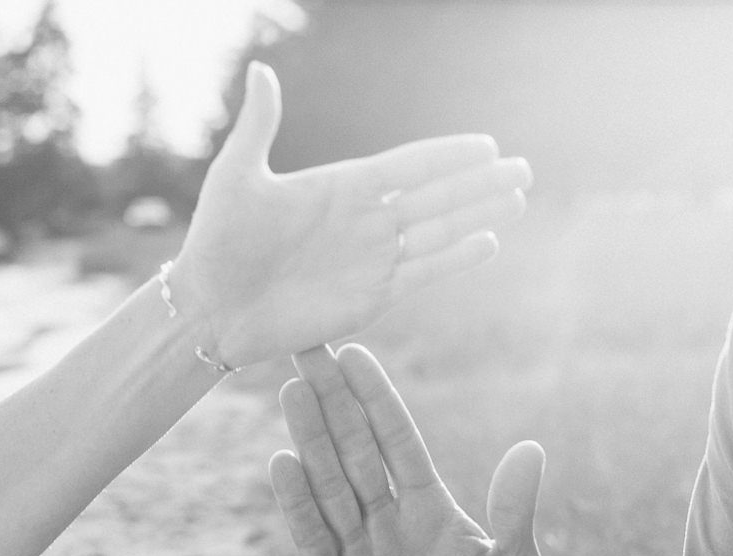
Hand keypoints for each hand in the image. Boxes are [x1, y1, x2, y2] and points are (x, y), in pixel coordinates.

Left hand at [172, 63, 530, 367]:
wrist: (208, 309)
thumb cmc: (216, 242)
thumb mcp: (235, 177)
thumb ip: (258, 125)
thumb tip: (261, 68)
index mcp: (340, 188)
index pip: (408, 166)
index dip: (448, 156)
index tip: (487, 144)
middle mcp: (363, 222)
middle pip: (436, 197)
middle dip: (480, 182)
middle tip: (523, 168)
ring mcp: (370, 260)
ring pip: (439, 232)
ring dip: (479, 215)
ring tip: (519, 198)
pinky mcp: (369, 299)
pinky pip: (422, 274)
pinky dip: (456, 259)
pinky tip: (488, 242)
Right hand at [268, 344, 544, 555]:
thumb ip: (512, 510)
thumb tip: (530, 448)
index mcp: (430, 509)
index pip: (396, 441)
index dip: (374, 398)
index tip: (352, 353)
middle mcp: (388, 522)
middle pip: (353, 451)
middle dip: (331, 401)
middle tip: (305, 349)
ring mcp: (357, 554)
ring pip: (328, 486)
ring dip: (310, 439)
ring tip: (291, 392)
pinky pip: (312, 540)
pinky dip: (297, 505)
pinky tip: (281, 464)